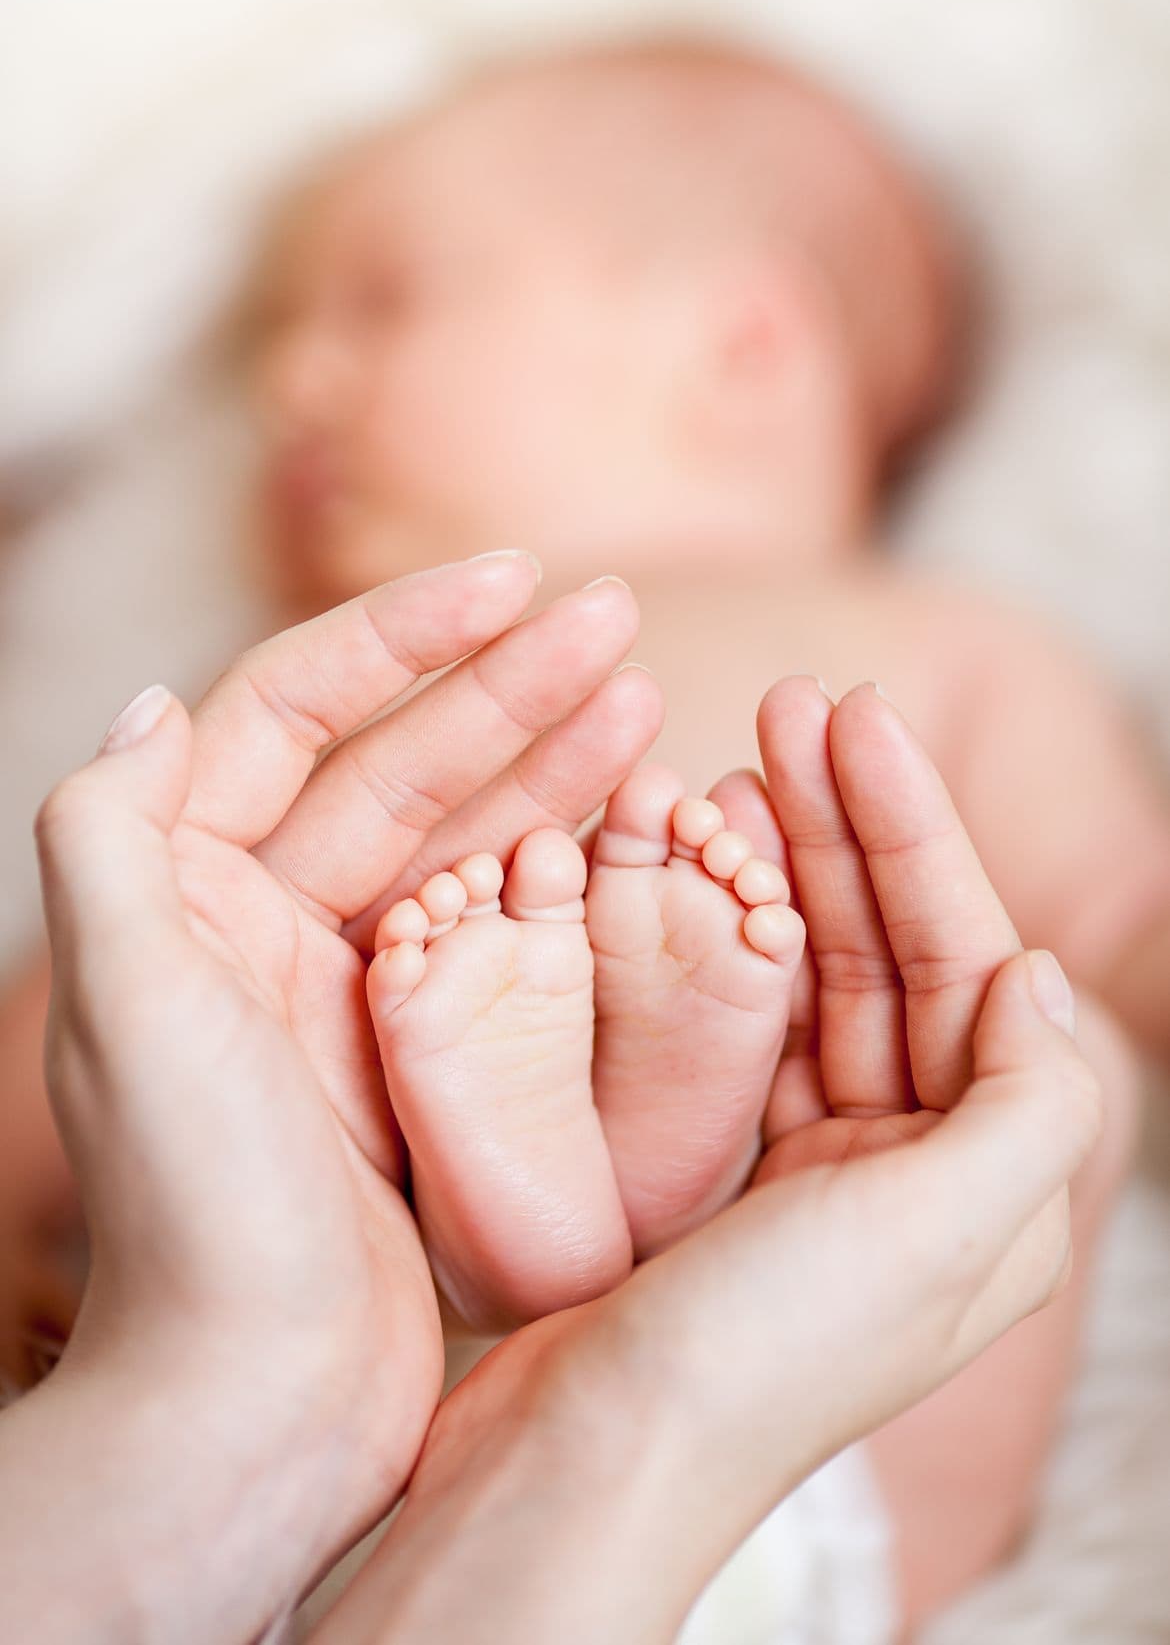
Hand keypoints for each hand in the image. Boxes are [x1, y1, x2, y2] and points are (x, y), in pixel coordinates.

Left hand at [19, 555, 661, 1643]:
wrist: (262, 1407)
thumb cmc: (195, 1211)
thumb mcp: (132, 999)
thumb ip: (111, 830)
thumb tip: (158, 696)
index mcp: (185, 889)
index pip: (294, 710)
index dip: (402, 633)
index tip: (515, 578)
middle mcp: (261, 925)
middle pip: (396, 763)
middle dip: (505, 686)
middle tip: (619, 621)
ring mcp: (350, 990)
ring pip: (460, 841)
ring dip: (546, 764)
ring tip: (648, 701)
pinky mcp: (423, 1059)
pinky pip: (500, 933)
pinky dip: (559, 873)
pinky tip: (630, 825)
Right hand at [312, 681, 1099, 1644]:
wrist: (582, 1468)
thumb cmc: (762, 1358)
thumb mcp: (940, 1227)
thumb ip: (1024, 1095)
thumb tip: (1033, 969)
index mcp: (987, 1183)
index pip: (966, 964)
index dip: (915, 835)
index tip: (856, 720)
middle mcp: (914, 1170)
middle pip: (890, 953)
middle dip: (848, 825)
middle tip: (790, 703)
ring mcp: (814, 1169)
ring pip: (811, 977)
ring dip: (784, 868)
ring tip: (738, 760)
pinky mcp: (721, 1175)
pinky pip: (739, 1027)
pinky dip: (723, 941)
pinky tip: (697, 869)